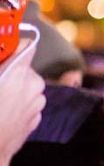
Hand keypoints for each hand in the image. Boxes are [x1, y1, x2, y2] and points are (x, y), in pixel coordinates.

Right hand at [0, 44, 44, 162]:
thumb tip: (2, 61)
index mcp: (19, 73)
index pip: (26, 45)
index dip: (14, 46)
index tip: (4, 49)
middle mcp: (34, 85)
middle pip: (24, 68)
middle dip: (10, 71)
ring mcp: (38, 104)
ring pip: (27, 86)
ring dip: (14, 88)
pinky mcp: (36, 119)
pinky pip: (28, 103)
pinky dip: (17, 104)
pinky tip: (1, 113)